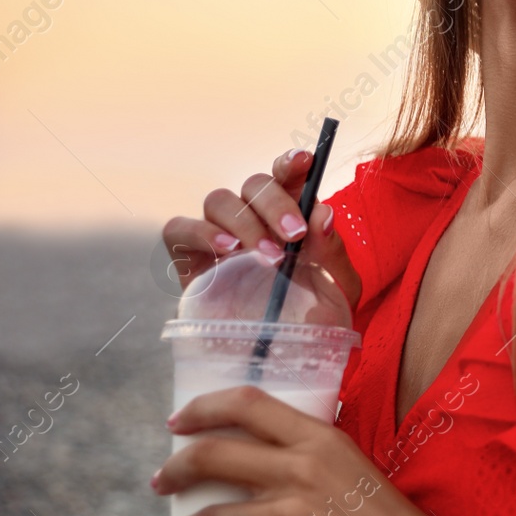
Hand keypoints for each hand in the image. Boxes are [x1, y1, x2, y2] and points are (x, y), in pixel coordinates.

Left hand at [147, 385, 448, 515]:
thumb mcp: (355, 472)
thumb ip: (313, 461)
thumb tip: (266, 468)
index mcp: (321, 440)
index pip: (249, 404)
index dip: (203, 408)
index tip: (179, 421)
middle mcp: (299, 469)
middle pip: (213, 456)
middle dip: (175, 469)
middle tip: (161, 482)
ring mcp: (287, 514)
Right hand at [161, 149, 358, 310]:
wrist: (281, 355)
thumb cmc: (312, 315)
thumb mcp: (336, 287)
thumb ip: (331, 250)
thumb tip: (322, 213)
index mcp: (289, 213)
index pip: (286, 176)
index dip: (291, 163)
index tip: (304, 160)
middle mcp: (252, 218)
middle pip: (253, 185)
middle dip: (275, 203)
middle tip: (295, 234)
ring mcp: (217, 235)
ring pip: (218, 200)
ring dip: (244, 221)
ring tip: (268, 255)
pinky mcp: (188, 259)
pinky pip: (178, 228)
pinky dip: (200, 233)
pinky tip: (227, 252)